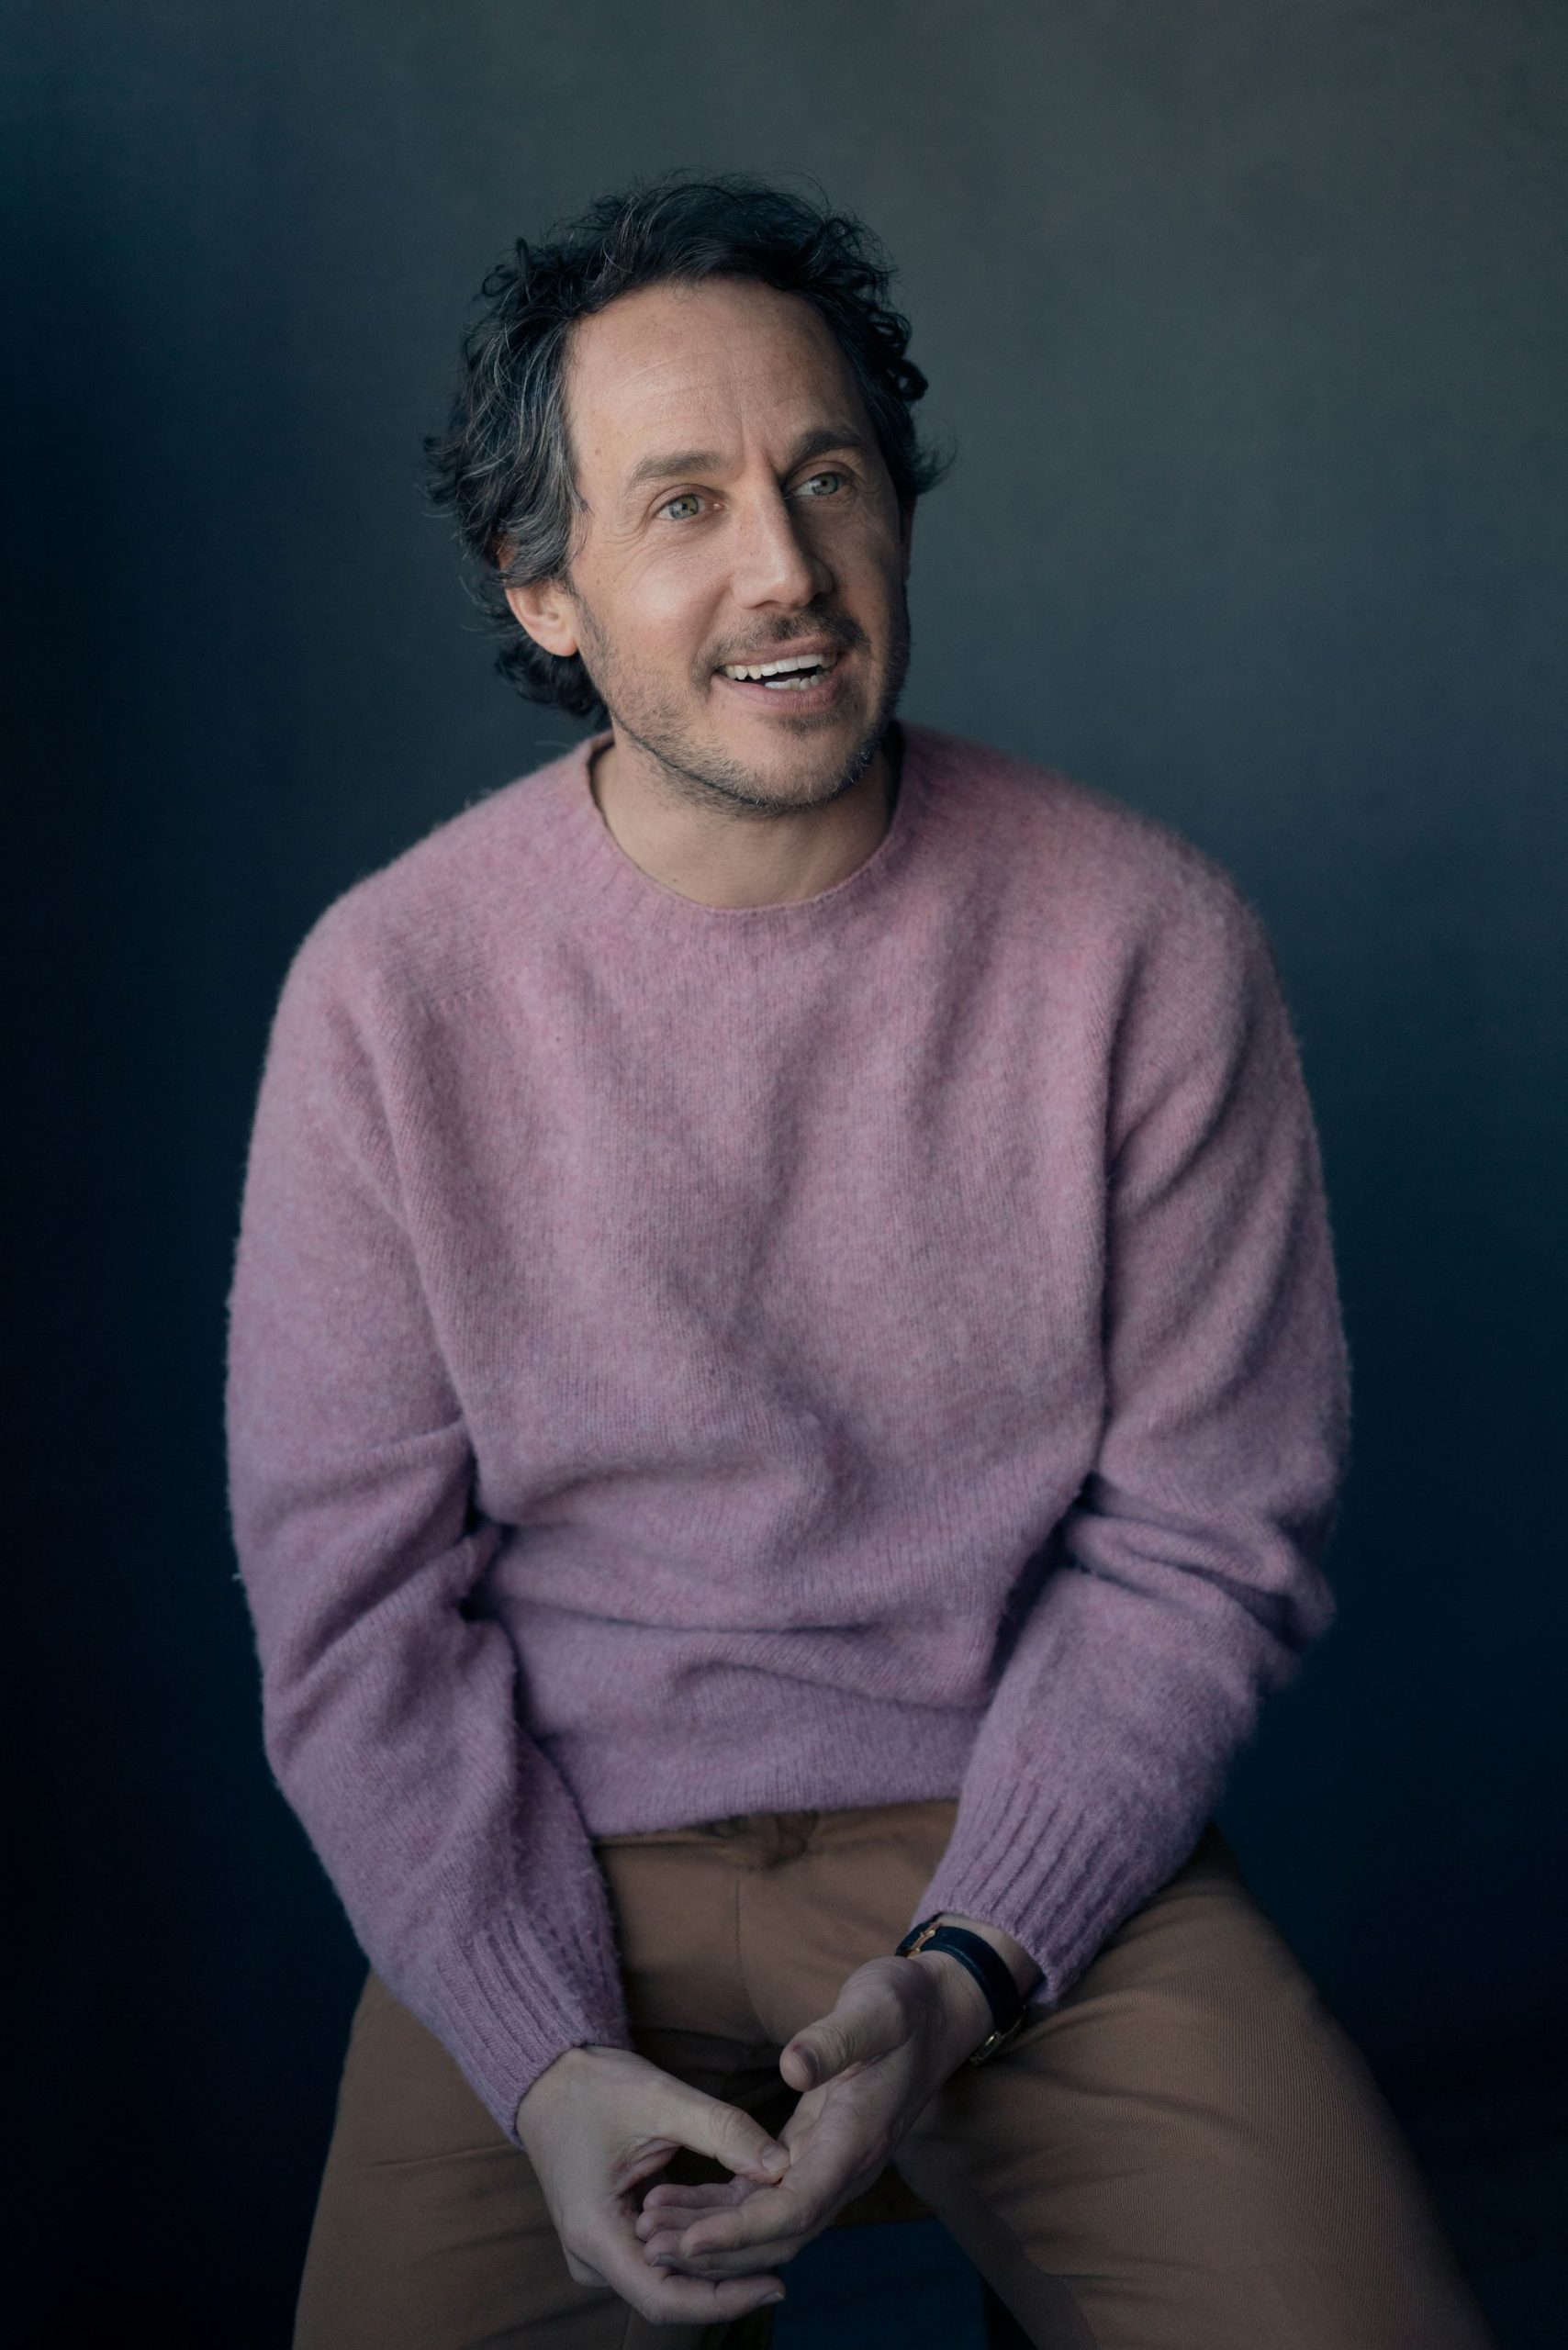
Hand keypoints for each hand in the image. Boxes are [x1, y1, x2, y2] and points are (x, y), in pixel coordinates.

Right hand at [514, 2041, 792, 2324]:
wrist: (548, 2076)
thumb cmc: (593, 2084)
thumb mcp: (661, 2098)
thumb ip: (722, 2131)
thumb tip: (780, 2166)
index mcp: (594, 2234)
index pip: (665, 2299)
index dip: (725, 2300)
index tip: (776, 2286)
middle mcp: (592, 2256)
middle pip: (672, 2290)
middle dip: (729, 2275)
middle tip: (785, 2252)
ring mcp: (600, 2249)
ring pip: (669, 2273)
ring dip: (716, 2254)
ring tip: (769, 2233)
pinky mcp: (611, 2234)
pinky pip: (661, 2251)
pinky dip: (698, 2236)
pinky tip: (739, 2220)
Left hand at [634, 1943, 997, 2284]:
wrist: (936, 2014)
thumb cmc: (904, 2006)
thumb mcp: (875, 2008)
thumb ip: (835, 2038)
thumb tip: (792, 2066)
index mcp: (857, 2140)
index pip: (796, 2207)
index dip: (741, 2230)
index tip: (689, 2241)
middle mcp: (845, 2167)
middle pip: (778, 2236)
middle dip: (715, 2247)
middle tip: (649, 2242)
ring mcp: (831, 2166)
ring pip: (770, 2226)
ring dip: (714, 2234)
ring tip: (651, 2229)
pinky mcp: (814, 2154)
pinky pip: (768, 2201)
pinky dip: (726, 2212)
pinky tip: (683, 2208)